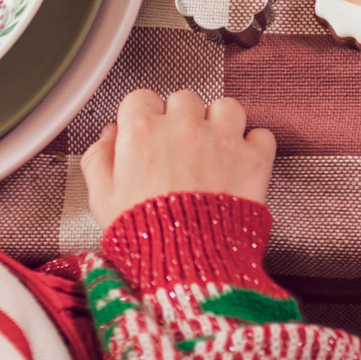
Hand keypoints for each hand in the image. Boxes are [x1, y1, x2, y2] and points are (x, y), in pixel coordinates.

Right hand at [81, 90, 275, 230]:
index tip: (146, 133)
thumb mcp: (101, 198)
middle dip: (181, 118)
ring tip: (212, 151)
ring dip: (220, 124)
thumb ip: (99, 158)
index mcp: (143, 131)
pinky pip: (261, 134)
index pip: (141, 98)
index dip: (142, 117)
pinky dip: (254, 147)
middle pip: (184, 99)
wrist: (185, 260)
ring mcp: (223, 138)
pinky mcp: (254, 156)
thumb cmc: (140, 232)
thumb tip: (110, 134)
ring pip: (226, 106)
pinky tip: (240, 164)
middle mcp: (185, 126)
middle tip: (179, 147)